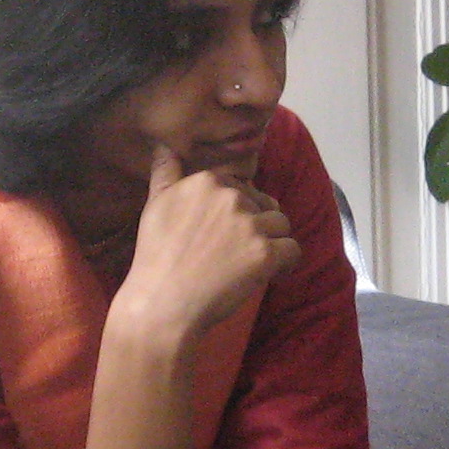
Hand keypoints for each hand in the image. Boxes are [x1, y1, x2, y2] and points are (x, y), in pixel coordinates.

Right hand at [118, 145, 299, 346]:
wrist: (161, 303)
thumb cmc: (155, 256)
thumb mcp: (155, 205)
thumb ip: (165, 172)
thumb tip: (164, 145)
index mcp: (207, 181)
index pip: (242, 187)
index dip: (237, 211)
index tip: (221, 234)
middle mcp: (231, 197)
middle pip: (264, 205)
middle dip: (255, 226)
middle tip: (231, 253)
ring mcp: (250, 225)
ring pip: (281, 225)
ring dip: (271, 243)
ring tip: (249, 263)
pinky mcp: (266, 254)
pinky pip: (293, 250)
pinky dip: (285, 264)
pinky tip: (267, 274)